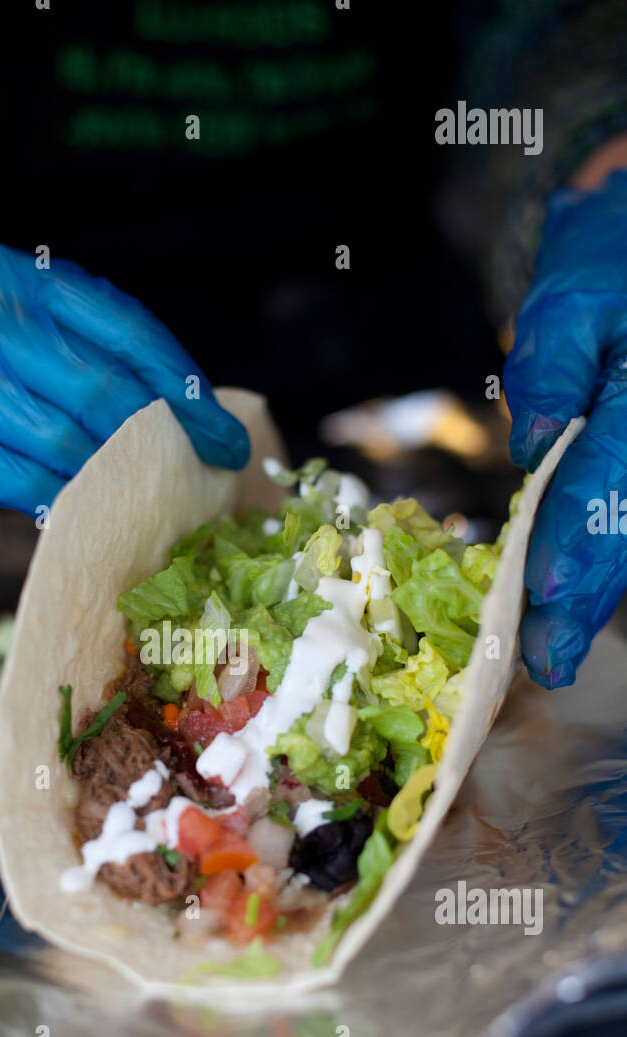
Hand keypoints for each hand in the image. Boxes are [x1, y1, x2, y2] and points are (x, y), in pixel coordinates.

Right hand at [0, 242, 249, 552]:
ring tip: (150, 492)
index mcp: (13, 275)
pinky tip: (92, 509)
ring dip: (116, 474)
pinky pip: (26, 480)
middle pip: (98, 384)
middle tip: (205, 470)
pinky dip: (66, 499)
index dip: (180, 383)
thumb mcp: (15, 332)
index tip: (221, 430)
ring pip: (64, 439)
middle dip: (164, 434)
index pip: (121, 326)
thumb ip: (83, 348)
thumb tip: (190, 411)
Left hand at [504, 170, 626, 687]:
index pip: (610, 482)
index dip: (576, 543)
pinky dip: (600, 563)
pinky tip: (567, 606)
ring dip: (594, 593)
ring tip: (551, 655)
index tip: (545, 598)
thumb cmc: (612, 262)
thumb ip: (554, 365)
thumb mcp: (573, 294)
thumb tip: (536, 445)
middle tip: (545, 663)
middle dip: (584, 596)